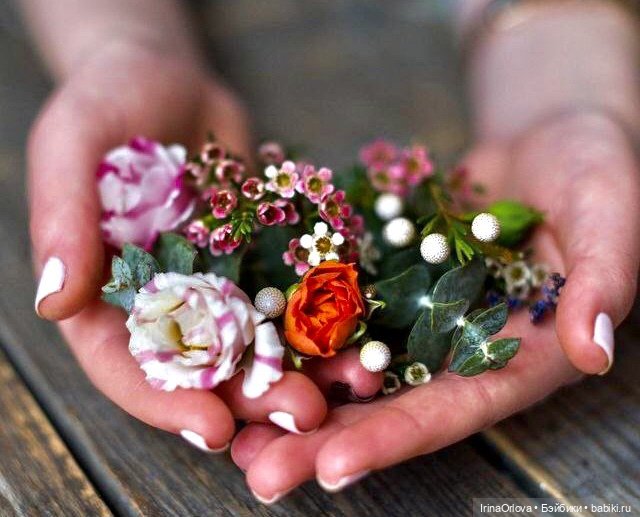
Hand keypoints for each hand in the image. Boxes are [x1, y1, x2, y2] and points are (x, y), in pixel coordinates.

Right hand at [29, 41, 332, 447]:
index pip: (127, 366)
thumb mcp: (71, 148)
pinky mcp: (257, 258)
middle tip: (302, 415)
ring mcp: (215, 282)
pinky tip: (362, 329)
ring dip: (301, 366)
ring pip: (258, 339)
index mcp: (104, 297)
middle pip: (204, 366)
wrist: (166, 79)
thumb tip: (56, 302)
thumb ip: (63, 221)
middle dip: (253, 396)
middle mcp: (163, 302)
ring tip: (348, 383)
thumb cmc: (103, 103)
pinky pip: (292, 291)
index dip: (166, 401)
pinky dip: (324, 313)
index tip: (215, 428)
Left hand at [229, 111, 639, 501]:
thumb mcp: (610, 216)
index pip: (454, 410)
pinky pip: (339, 305)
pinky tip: (245, 343)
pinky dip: (295, 327)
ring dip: (294, 394)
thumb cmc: (596, 171)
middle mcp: (461, 347)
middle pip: (388, 404)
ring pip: (351, 364)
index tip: (333, 470)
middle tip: (257, 473)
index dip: (396, 440)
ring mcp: (419, 313)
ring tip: (231, 427)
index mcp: (518, 355)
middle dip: (323, 441)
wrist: (548, 135)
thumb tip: (595, 350)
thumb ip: (604, 280)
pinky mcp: (390, 276)